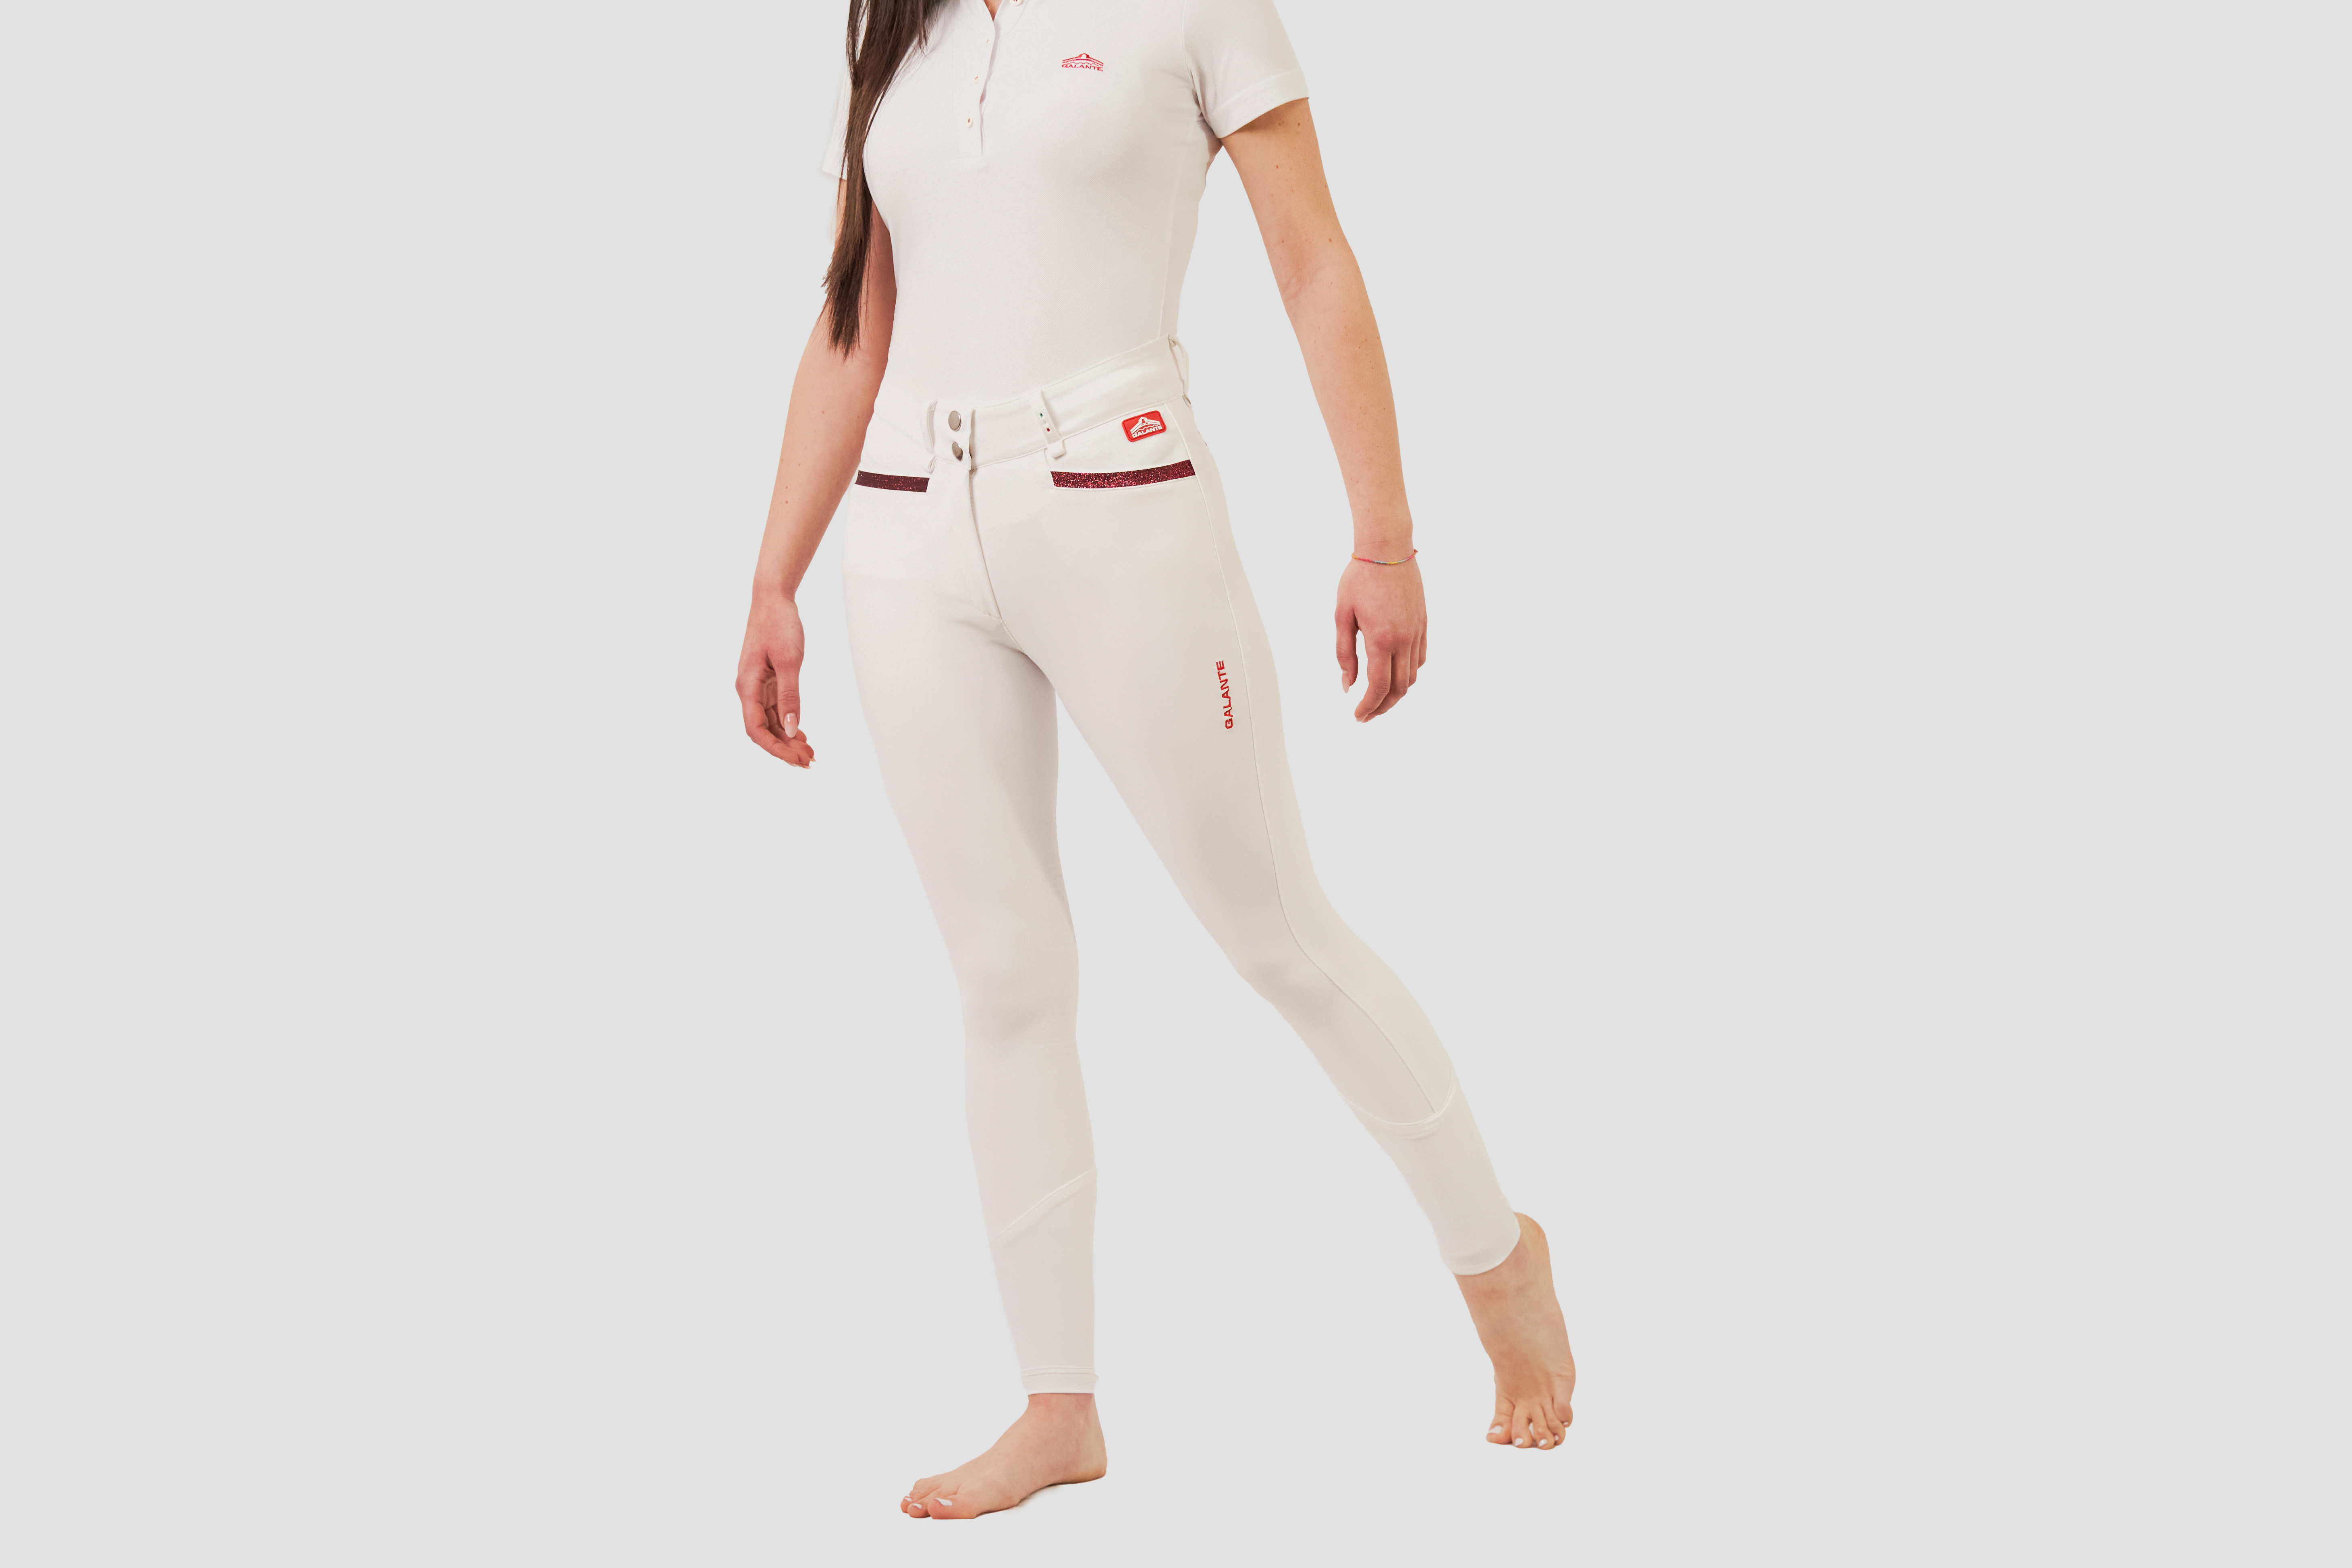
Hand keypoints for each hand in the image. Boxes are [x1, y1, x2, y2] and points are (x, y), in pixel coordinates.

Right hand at [737, 594, 814, 766]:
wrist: (772, 599)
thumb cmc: (779, 625)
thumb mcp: (789, 661)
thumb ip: (789, 696)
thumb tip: (790, 729)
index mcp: (747, 686)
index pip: (756, 729)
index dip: (776, 749)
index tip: (797, 760)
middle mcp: (748, 689)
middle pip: (762, 730)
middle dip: (784, 749)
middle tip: (809, 761)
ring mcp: (756, 686)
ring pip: (769, 722)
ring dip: (787, 739)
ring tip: (809, 752)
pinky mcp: (765, 681)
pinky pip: (774, 710)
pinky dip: (787, 723)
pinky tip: (801, 734)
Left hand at [1335, 557, 1426, 720]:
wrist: (1388, 549)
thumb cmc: (1359, 578)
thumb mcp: (1342, 616)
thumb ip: (1344, 653)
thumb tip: (1347, 685)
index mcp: (1381, 639)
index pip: (1378, 687)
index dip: (1368, 707)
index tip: (1357, 716)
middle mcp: (1404, 639)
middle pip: (1399, 688)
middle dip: (1382, 707)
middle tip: (1366, 715)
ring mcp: (1417, 632)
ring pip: (1412, 677)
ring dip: (1396, 693)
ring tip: (1379, 699)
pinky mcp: (1423, 624)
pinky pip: (1420, 659)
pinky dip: (1408, 674)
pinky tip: (1394, 674)